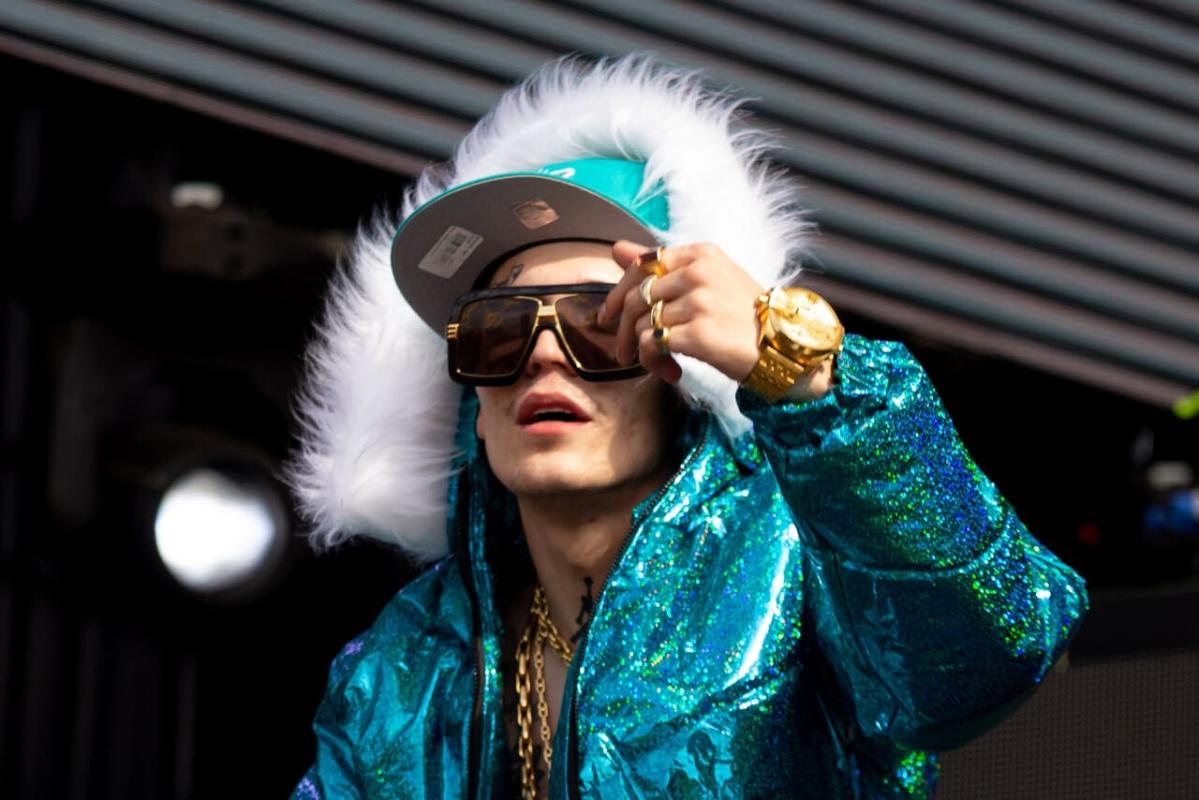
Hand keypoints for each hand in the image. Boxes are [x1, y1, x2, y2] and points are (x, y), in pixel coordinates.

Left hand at [599, 241, 763, 384]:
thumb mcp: (708, 281)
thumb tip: (616, 248)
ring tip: (659, 365)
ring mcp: (698, 301)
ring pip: (640, 323)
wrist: (786, 348)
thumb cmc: (746, 317)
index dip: (617, 293)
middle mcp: (697, 272)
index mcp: (699, 254)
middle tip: (624, 352)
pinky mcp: (697, 332)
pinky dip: (653, 363)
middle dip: (621, 329)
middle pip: (634, 297)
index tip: (608, 317)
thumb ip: (661, 266)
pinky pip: (650, 345)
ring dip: (641, 352)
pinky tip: (672, 372)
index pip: (641, 265)